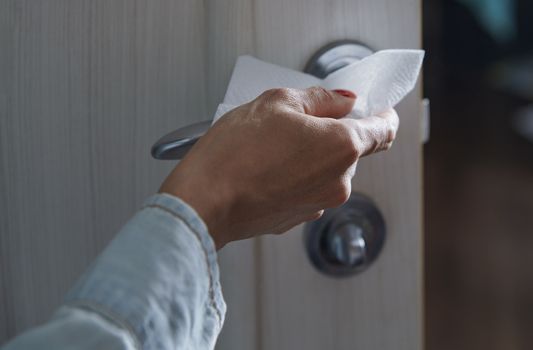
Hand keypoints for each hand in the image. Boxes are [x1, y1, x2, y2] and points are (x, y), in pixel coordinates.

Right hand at [159, 87, 397, 248]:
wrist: (205, 202)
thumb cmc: (235, 154)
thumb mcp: (277, 103)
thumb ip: (321, 99)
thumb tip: (343, 102)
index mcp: (342, 147)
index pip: (383, 130)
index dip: (383, 116)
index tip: (378, 110)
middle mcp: (338, 182)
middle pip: (349, 150)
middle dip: (329, 134)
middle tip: (294, 123)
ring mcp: (318, 204)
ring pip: (325, 170)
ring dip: (308, 157)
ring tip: (270, 149)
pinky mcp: (297, 218)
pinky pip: (306, 189)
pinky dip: (294, 177)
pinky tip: (264, 170)